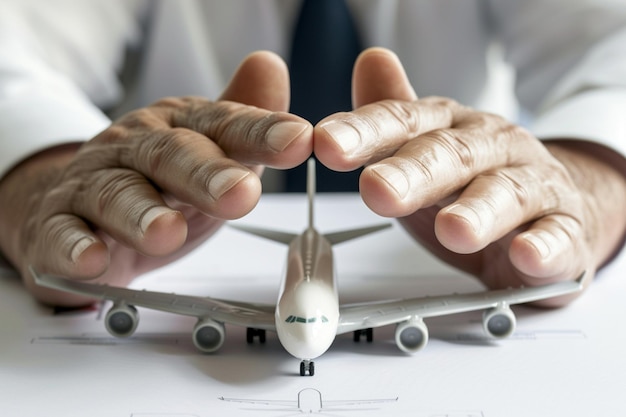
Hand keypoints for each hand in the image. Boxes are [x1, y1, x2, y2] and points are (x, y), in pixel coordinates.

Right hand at [0, 51, 312, 304]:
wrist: (79, 204)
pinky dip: (76, 246)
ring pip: (117, 194)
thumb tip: (273, 67)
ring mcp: (93, 184)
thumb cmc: (155, 180)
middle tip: (241, 194)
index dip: (260, 132)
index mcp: (178, 129)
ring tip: (168, 232)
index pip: (222, 124)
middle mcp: (135, 148)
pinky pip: (62, 234)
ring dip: (142, 214)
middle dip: (206, 175)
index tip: (298, 141)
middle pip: (170, 156)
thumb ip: (242, 123)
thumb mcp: (206, 149)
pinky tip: (93, 259)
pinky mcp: (58, 224)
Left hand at [314, 48, 625, 305]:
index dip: (364, 133)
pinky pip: (556, 237)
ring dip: (478, 212)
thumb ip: (393, 118)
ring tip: (454, 230)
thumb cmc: (476, 180)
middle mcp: (492, 147)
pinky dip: (543, 247)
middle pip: (452, 156)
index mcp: (451, 128)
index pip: (404, 122)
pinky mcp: (563, 229)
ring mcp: (533, 186)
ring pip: (505, 195)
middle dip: (413, 174)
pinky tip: (527, 255)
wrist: (552, 206)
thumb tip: (368, 64)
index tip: (326, 144)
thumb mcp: (426, 147)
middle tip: (377, 190)